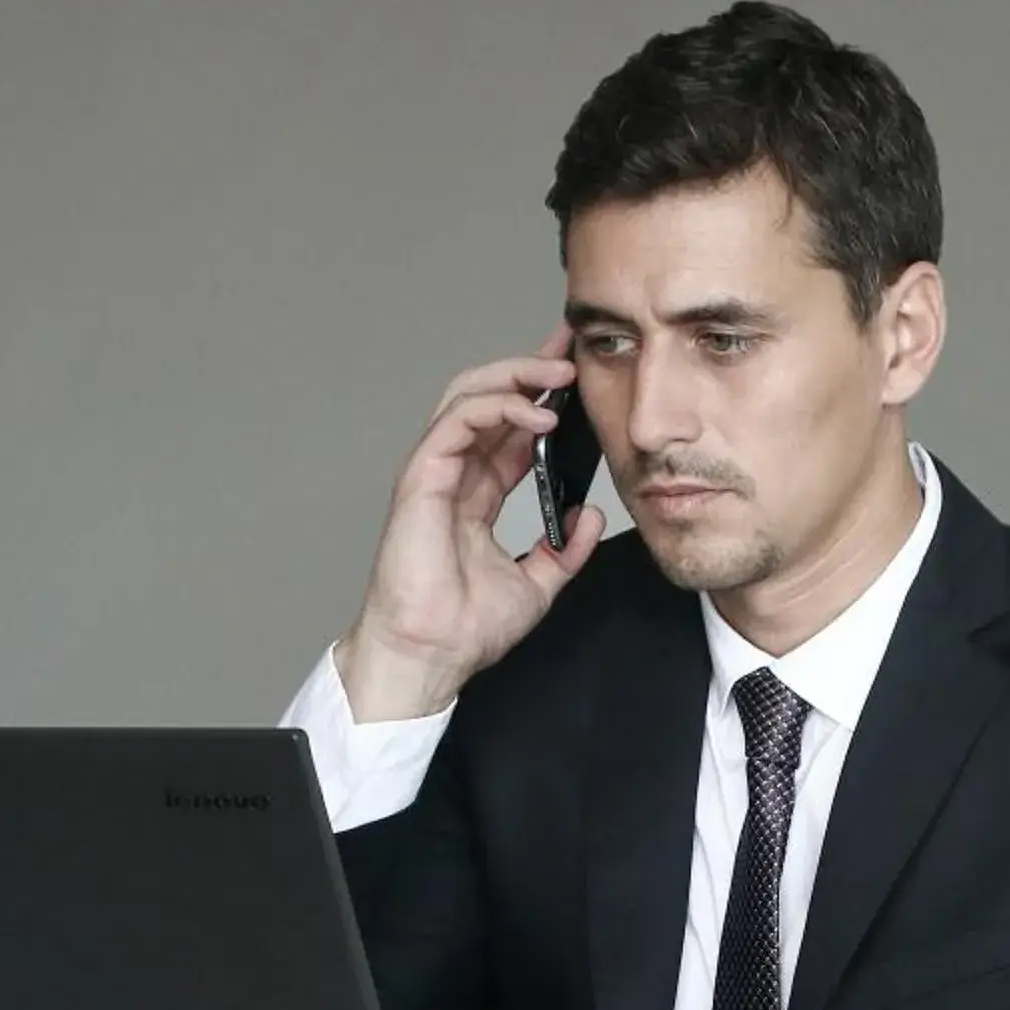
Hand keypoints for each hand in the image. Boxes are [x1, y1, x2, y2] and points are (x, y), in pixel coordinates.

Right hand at [334, 325, 605, 723]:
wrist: (431, 655)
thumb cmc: (463, 628)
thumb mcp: (537, 583)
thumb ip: (564, 549)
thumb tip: (590, 516)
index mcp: (476, 495)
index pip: (510, 430)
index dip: (541, 397)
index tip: (576, 373)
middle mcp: (454, 476)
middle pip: (488, 400)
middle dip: (528, 370)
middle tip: (568, 354)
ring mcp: (434, 474)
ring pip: (468, 398)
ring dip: (514, 378)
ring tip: (557, 374)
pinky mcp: (420, 479)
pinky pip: (456, 424)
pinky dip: (496, 409)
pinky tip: (535, 414)